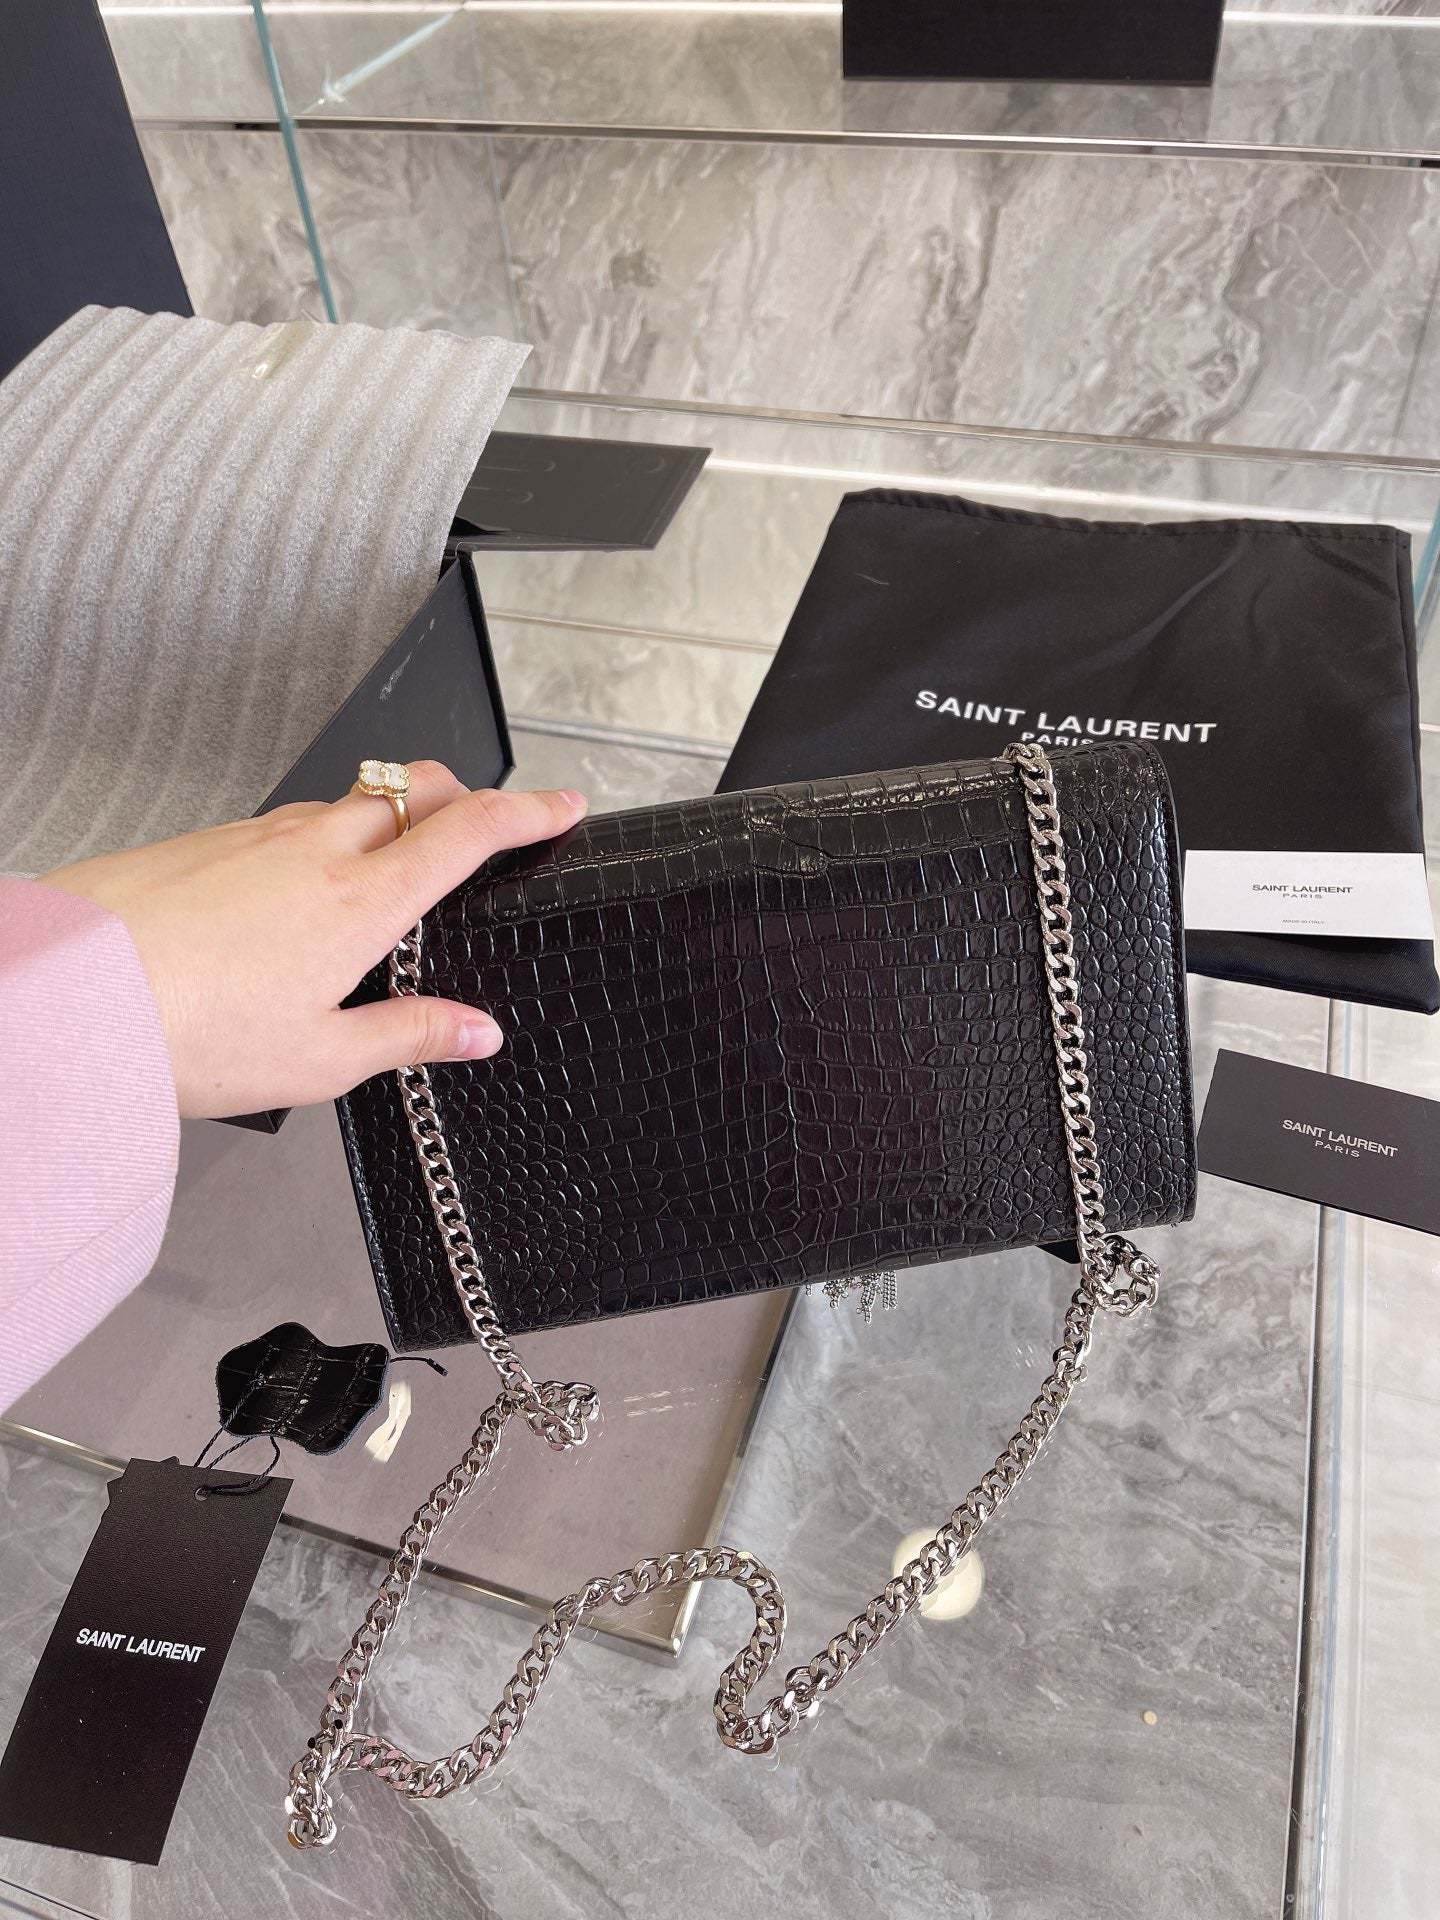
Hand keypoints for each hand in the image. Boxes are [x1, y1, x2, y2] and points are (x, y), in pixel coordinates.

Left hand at [41, 763, 586, 1118]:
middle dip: (464, 795)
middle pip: (414, 789)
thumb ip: (409, 1036)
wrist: (74, 992)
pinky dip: (324, 835)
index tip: (565, 806)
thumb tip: (479, 1031)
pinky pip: (290, 820)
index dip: (528, 813)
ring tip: (392, 865)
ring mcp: (259, 836)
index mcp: (362, 902)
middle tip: (487, 821)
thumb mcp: (320, 1059)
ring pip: (351, 800)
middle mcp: (317, 850)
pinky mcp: (209, 840)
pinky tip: (301, 887)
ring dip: (391, 813)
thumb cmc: (189, 1032)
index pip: (469, 832)